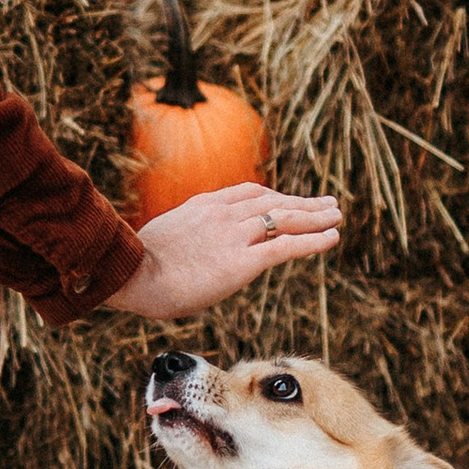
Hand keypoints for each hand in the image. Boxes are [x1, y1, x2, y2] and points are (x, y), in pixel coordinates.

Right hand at [105, 180, 343, 325]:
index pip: (249, 194)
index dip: (274, 198)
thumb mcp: (161, 239)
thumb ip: (183, 239)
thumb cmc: (135, 266)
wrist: (131, 274)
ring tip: (337, 216)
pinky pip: (287, 246)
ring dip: (316, 217)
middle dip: (303, 203)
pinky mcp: (243, 261)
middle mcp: (224, 214)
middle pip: (273, 202)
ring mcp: (235, 235)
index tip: (289, 202)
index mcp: (204, 206)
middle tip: (327, 203)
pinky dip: (314, 240)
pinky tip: (332, 238)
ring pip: (286, 219)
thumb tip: (183, 252)